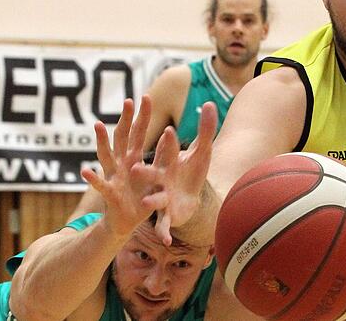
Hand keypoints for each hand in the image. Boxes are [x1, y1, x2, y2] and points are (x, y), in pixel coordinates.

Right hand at [81, 96, 160, 236]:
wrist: (128, 222)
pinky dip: (93, 179)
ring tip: (98, 124)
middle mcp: (121, 163)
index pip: (137, 132)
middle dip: (125, 120)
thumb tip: (170, 134)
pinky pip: (101, 185)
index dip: (141, 116)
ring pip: (106, 155)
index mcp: (133, 158)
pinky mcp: (111, 194)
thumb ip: (162, 157)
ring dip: (102, 140)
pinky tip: (85, 171)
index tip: (145, 97)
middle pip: (122, 137)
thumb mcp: (156, 175)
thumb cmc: (142, 196)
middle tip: (128, 100)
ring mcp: (114, 176)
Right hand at [139, 101, 217, 244]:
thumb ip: (206, 128)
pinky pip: (163, 225)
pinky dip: (163, 233)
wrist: (191, 197)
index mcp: (168, 163)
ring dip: (152, 202)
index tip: (169, 131)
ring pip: (155, 200)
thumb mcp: (202, 150)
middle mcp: (161, 180)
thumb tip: (208, 103)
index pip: (169, 151)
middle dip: (147, 172)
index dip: (169, 142)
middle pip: (153, 175)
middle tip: (137, 168)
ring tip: (146, 205)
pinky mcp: (167, 216)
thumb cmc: (192, 170)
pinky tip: (165, 242)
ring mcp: (163, 199)